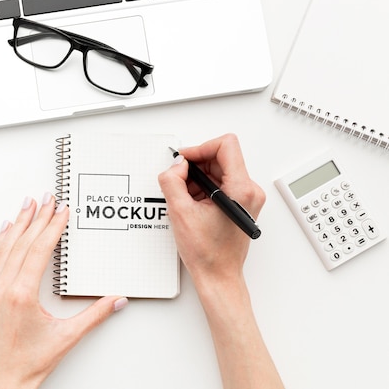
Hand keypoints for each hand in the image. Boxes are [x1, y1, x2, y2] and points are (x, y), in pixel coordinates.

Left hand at [0, 193, 127, 388]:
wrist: (3, 381)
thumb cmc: (31, 362)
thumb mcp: (67, 337)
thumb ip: (95, 315)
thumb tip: (118, 299)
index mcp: (21, 295)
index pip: (39, 250)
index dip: (52, 228)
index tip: (61, 211)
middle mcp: (1, 289)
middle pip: (22, 244)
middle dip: (37, 218)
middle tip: (47, 199)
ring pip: (3, 249)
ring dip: (17, 225)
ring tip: (27, 205)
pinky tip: (5, 230)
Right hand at [159, 134, 283, 388]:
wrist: (218, 277)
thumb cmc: (207, 253)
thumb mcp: (180, 212)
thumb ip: (173, 181)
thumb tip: (175, 166)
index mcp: (241, 189)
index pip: (226, 145)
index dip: (200, 148)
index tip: (184, 160)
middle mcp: (249, 191)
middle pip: (222, 156)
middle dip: (197, 164)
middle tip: (179, 178)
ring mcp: (247, 198)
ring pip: (220, 170)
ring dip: (199, 177)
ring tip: (184, 195)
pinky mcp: (241, 204)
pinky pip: (221, 183)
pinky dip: (204, 187)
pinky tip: (192, 203)